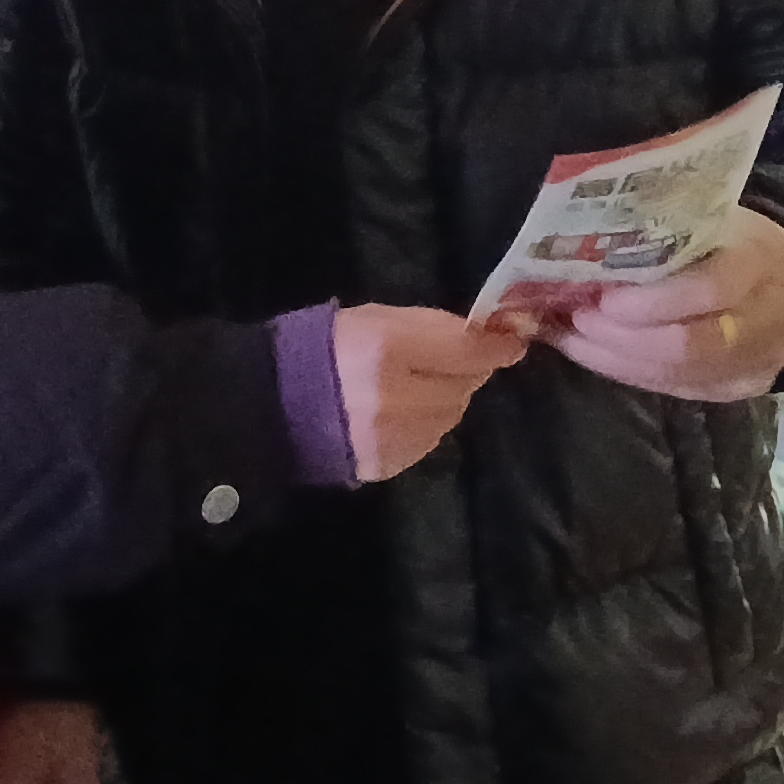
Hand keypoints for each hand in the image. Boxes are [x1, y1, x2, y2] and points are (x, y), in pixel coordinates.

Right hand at [333, 305, 530, 481]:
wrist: (271, 404)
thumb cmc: (324, 348)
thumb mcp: (375, 318)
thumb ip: (431, 326)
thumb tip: (487, 336)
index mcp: (389, 349)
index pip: (467, 349)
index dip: (495, 345)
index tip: (512, 340)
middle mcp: (397, 398)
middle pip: (465, 385)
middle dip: (465, 371)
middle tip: (446, 360)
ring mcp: (393, 438)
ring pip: (451, 415)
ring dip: (446, 398)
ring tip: (413, 386)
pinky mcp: (388, 465)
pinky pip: (429, 440)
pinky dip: (425, 424)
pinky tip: (398, 412)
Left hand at [553, 208, 783, 403]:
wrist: (780, 282)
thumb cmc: (730, 239)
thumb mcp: (708, 217)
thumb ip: (661, 233)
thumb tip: (585, 241)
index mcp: (762, 261)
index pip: (711, 290)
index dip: (653, 302)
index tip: (604, 298)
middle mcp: (768, 321)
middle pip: (689, 345)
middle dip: (622, 336)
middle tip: (577, 317)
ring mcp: (755, 364)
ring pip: (675, 375)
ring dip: (613, 357)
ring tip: (569, 334)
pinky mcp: (732, 390)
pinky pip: (671, 388)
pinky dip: (622, 370)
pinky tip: (588, 351)